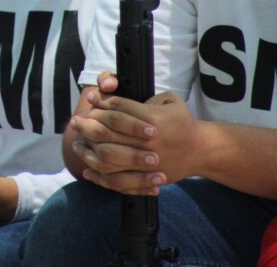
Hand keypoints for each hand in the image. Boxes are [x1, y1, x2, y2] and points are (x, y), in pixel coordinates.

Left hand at [71, 86, 200, 194]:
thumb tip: (115, 99)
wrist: (200, 150)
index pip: (118, 109)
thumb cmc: (182, 121)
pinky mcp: (146, 178)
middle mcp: (147, 141)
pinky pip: (117, 180)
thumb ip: (145, 97)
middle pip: (108, 131)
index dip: (101, 102)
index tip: (90, 100)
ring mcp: (146, 162)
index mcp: (153, 119)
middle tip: (76, 121)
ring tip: (77, 143)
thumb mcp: (170, 100)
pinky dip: (99, 176)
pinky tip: (87, 169)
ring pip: (108, 156)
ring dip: (88, 149)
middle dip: (88, 124)